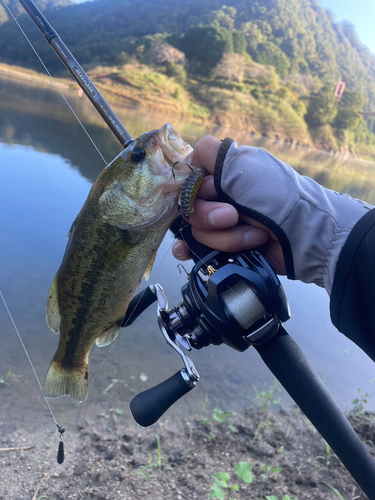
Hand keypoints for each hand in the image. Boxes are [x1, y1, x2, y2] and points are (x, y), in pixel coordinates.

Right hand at [172, 136, 286, 274]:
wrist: (303, 235)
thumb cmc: (275, 196)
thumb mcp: (243, 165)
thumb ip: (211, 152)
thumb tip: (190, 154)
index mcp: (223, 173)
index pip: (188, 175)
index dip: (192, 186)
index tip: (210, 191)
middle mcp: (219, 196)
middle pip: (188, 206)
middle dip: (209, 215)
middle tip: (234, 216)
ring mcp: (221, 224)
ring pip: (197, 230)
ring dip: (225, 236)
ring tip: (253, 236)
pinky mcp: (224, 247)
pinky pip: (197, 248)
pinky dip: (192, 250)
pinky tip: (188, 252)